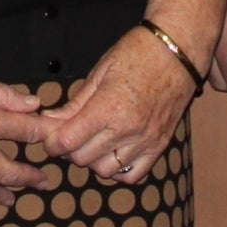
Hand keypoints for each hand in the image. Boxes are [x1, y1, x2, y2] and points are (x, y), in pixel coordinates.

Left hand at [45, 30, 199, 185]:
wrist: (177, 51)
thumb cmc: (136, 53)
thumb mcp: (98, 72)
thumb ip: (75, 103)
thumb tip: (49, 121)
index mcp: (109, 107)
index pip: (67, 141)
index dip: (51, 142)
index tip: (50, 135)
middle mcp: (127, 129)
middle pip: (83, 159)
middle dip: (69, 150)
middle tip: (70, 134)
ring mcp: (146, 140)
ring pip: (106, 170)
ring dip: (93, 160)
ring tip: (92, 142)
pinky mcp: (160, 146)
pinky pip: (133, 175)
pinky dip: (118, 170)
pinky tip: (113, 152)